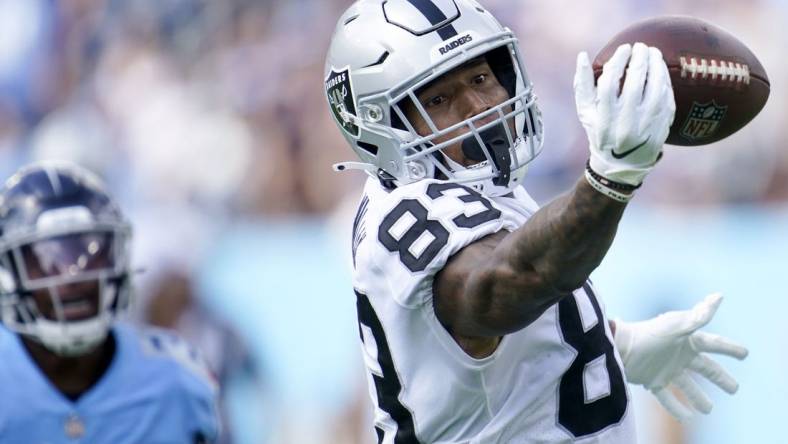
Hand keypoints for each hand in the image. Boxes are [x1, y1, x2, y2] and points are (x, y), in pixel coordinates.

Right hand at [574, 42, 675, 198]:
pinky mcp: (662, 127)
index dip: (617, 63)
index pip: (609, 85)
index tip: (623, 49)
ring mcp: (646, 126)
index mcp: (604, 120)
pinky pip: (666, 98)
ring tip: (654, 53)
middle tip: (641, 46)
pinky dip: (665, 81)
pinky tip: (662, 70)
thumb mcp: (586, 112)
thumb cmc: (601, 131)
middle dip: (639, 60)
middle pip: (634, 84)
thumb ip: (583, 84)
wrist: (622, 164)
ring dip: (656, 66)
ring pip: (655, 89)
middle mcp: (625, 124)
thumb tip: (583, 55)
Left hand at [614, 293, 747, 420]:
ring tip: (708, 409)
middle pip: (705, 369)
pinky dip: (676, 408)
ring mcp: (665, 369)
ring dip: (699, 398)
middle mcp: (678, 355)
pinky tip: (686, 419)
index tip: (745, 354)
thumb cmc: (649, 334)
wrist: (619, 347)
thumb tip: (718, 297)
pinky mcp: (652, 381)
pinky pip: (667, 397)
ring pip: (687, 386)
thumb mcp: (677, 325)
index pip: (714, 345)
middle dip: (720, 378)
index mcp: (687, 341)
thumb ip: (698, 316)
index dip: (730, 349)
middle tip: (734, 389)